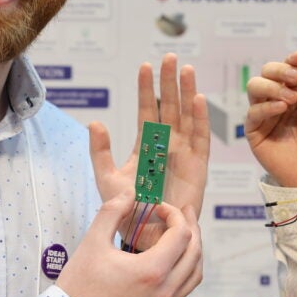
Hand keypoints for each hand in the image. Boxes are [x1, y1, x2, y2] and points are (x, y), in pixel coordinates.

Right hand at [58, 192, 202, 296]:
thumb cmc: (79, 286)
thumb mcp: (92, 242)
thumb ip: (113, 212)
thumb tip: (130, 193)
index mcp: (152, 270)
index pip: (181, 234)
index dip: (174, 214)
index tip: (158, 207)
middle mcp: (165, 290)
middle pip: (195, 253)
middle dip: (191, 227)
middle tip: (183, 211)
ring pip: (195, 273)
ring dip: (194, 250)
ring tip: (184, 233)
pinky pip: (184, 288)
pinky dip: (187, 268)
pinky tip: (172, 258)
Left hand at [90, 53, 209, 243]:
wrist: (148, 239)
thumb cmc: (128, 213)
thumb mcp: (107, 180)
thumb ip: (101, 152)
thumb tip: (94, 122)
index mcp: (146, 146)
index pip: (147, 111)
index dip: (147, 89)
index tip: (145, 66)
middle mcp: (167, 145)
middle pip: (170, 107)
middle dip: (170, 82)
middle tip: (170, 57)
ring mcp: (184, 154)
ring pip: (187, 117)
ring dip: (187, 93)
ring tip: (185, 69)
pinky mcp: (198, 167)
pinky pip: (201, 138)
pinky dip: (201, 118)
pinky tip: (198, 98)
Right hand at [244, 52, 296, 187]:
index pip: (289, 68)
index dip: (292, 59)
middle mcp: (278, 100)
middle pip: (267, 72)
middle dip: (280, 70)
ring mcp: (265, 114)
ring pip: (255, 86)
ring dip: (272, 86)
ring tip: (291, 99)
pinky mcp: (255, 131)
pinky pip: (253, 111)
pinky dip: (267, 106)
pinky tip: (281, 109)